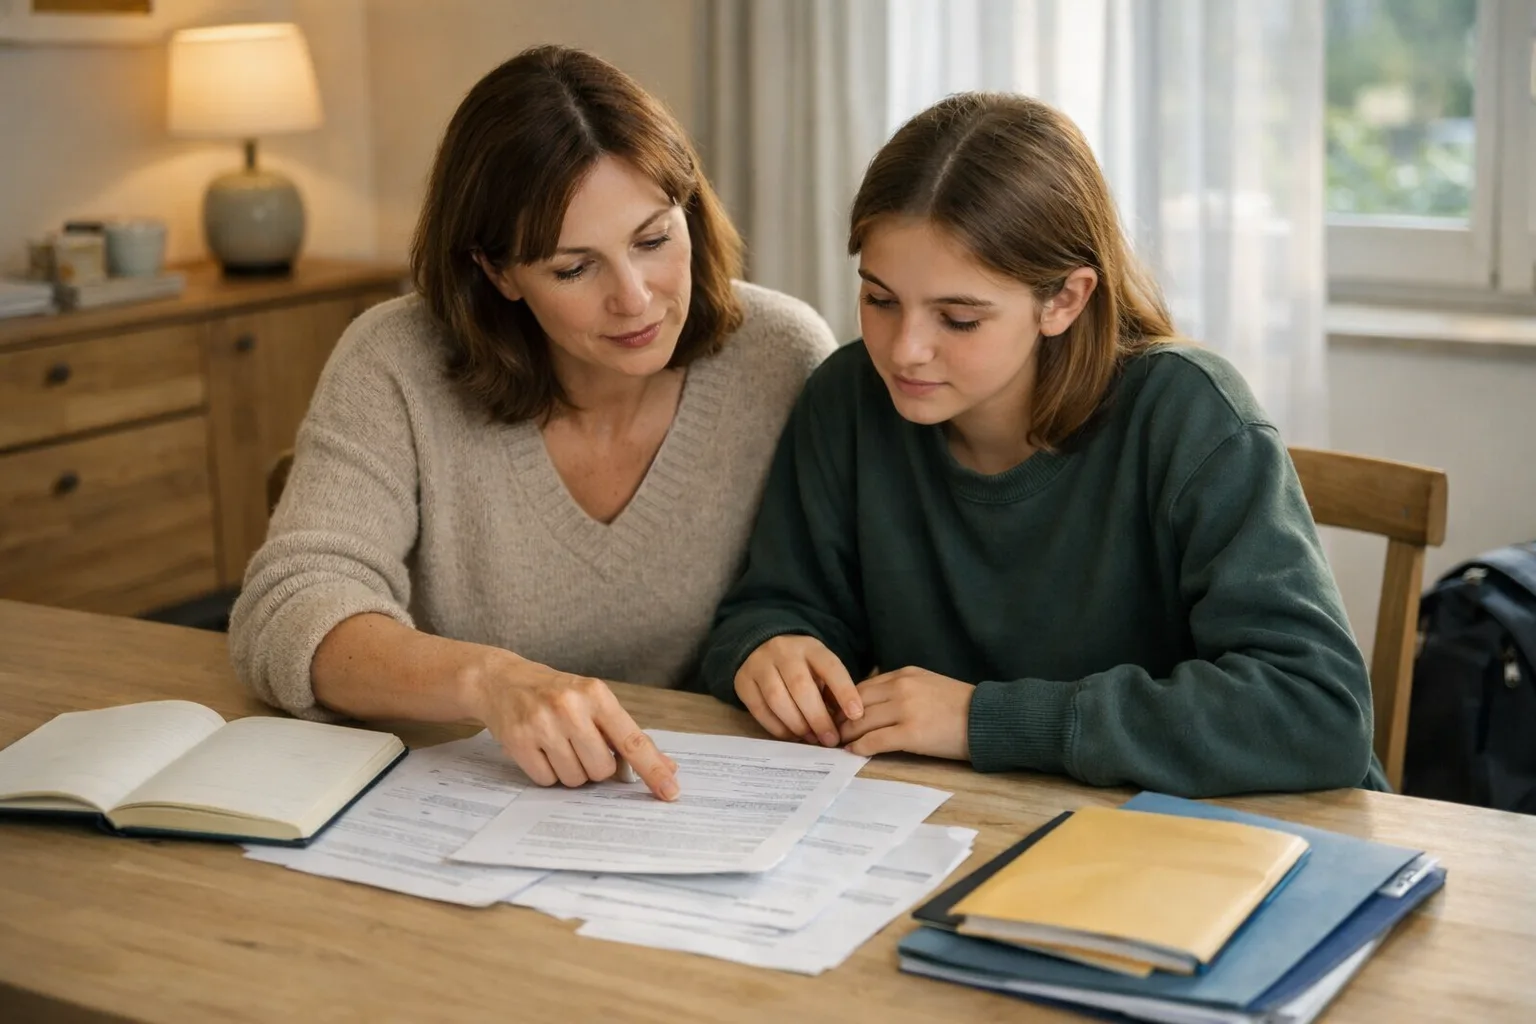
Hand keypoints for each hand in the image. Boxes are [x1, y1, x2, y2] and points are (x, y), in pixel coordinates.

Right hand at [469, 655, 678, 799]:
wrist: (503, 680)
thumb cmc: (557, 694)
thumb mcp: (594, 703)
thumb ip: (627, 735)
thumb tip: (666, 767)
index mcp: (597, 695)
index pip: (632, 741)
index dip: (653, 770)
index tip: (671, 792)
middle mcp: (570, 707)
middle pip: (602, 769)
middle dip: (595, 766)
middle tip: (580, 745)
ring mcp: (542, 724)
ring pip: (575, 779)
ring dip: (571, 771)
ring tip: (558, 745)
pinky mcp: (518, 741)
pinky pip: (547, 781)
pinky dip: (547, 773)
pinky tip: (539, 749)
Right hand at [734, 634, 862, 745]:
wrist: (760, 646)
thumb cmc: (800, 665)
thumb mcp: (819, 668)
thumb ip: (832, 691)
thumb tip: (845, 722)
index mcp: (810, 647)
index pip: (830, 667)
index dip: (845, 691)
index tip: (856, 715)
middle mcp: (783, 652)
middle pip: (800, 686)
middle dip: (818, 717)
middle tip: (830, 739)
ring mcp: (759, 665)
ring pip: (777, 699)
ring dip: (797, 725)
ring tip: (811, 739)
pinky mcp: (743, 682)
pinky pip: (759, 710)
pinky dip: (777, 728)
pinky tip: (791, 735)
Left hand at [838, 666, 972, 760]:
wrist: (987, 719)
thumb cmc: (960, 705)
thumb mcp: (928, 684)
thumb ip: (901, 688)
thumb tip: (875, 702)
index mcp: (904, 674)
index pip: (862, 686)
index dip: (844, 702)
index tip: (835, 714)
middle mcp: (901, 688)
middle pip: (856, 703)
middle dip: (839, 718)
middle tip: (828, 731)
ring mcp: (905, 710)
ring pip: (861, 721)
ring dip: (846, 734)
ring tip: (837, 743)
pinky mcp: (911, 733)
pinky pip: (875, 740)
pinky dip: (860, 746)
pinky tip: (853, 752)